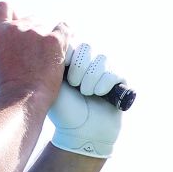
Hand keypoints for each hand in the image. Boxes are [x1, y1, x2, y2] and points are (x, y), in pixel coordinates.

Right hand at [0, 2, 69, 108]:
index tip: (13, 24)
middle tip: (31, 50)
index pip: (4, 7)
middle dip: (29, 30)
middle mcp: (16, 27)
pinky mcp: (55, 40)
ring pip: (43, 25)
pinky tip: (61, 45)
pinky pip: (63, 28)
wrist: (22, 100)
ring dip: (44, 36)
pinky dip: (63, 33)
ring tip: (44, 57)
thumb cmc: (4, 85)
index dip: (10, 15)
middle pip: (26, 18)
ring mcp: (36, 33)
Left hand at [49, 43, 123, 157]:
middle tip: (73, 84)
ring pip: (101, 59)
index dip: (68, 57)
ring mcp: (105, 70)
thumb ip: (53, 61)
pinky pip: (114, 72)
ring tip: (85, 92)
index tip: (62, 74)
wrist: (80, 132)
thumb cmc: (63, 109)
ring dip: (90, 78)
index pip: (72, 42)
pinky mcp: (120, 81)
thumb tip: (53, 39)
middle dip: (79, 66)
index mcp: (71, 60)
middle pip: (87, 47)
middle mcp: (89, 62)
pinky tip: (97, 94)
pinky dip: (103, 84)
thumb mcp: (52, 83)